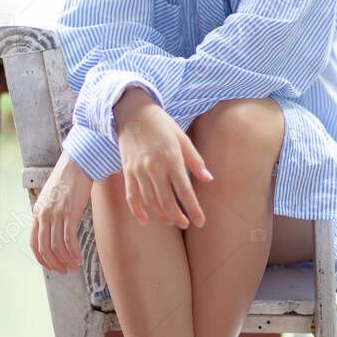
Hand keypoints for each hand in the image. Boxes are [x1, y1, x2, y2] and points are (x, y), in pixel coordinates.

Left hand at [29, 149, 92, 273]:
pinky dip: (73, 252)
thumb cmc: (67, 179)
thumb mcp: (51, 197)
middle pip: (45, 248)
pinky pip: (69, 239)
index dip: (42, 258)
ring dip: (66, 260)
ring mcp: (56, 214)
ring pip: (57, 246)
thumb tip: (56, 230)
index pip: (34, 242)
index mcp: (37, 212)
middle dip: (54, 263)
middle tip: (64, 271)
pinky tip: (79, 257)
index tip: (50, 266)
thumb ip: (50, 213)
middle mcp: (44, 215)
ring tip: (74, 266)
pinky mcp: (69, 213)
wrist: (77, 164)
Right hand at [114, 88, 212, 228]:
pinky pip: (132, 196)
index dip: (193, 209)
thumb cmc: (162, 124)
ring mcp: (139, 170)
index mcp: (172, 159)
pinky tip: (145, 220)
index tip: (200, 222)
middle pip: (166, 201)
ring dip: (161, 215)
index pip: (185, 191)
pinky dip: (137, 210)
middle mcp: (154, 167)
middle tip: (186, 224)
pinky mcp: (127, 171)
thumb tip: (208, 179)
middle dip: (177, 217)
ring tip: (171, 221)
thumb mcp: (182, 138)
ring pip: (150, 201)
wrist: (133, 112)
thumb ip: (195, 160)